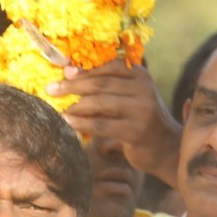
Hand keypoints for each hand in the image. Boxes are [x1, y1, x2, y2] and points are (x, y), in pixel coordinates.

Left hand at [49, 59, 179, 181]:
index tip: (62, 74)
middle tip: (51, 90)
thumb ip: (106, 85)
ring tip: (58, 110)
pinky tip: (68, 124)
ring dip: (75, 106)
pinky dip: (81, 124)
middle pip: (101, 84)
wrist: (166, 149)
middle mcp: (144, 89)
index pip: (107, 67)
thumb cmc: (140, 120)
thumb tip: (69, 71)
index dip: (83, 70)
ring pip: (100, 103)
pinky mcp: (136, 131)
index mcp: (141, 75)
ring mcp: (142, 110)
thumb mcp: (128, 97)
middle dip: (73, 86)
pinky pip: (101, 125)